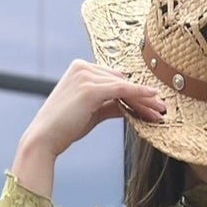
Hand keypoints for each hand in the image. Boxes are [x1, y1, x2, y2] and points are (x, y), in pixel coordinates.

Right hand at [13, 59, 166, 191]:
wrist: (44, 138)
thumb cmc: (65, 128)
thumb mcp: (92, 113)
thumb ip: (110, 105)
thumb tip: (129, 107)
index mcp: (80, 69)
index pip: (114, 79)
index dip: (134, 92)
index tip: (152, 105)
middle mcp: (82, 67)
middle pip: (121, 80)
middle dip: (142, 97)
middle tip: (161, 109)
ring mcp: (85, 76)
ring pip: (123, 86)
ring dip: (144, 99)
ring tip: (160, 112)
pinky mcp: (90, 89)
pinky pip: (121, 89)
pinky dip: (139, 94)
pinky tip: (153, 99)